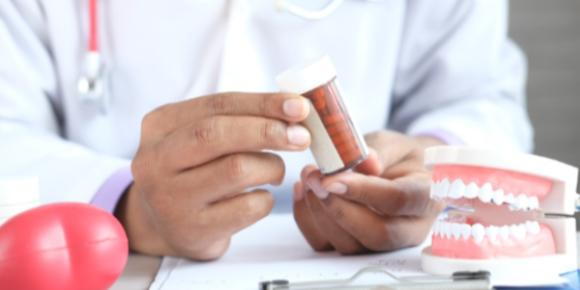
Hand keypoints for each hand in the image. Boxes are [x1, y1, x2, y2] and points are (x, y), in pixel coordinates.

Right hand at [115, 92, 310, 259]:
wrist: (165, 223)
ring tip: (275, 170)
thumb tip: (295, 108)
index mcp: (159, 125)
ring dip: (271, 166)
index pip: (217, 105)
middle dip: (267, 131)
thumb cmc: (194, 170)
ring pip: (237, 169)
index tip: (299, 105)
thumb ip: (238, 118)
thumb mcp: (200, 136)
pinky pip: (247, 207)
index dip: (263, 103)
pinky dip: (266, 199)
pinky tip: (260, 196)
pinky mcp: (193, 230)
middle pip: (218, 134)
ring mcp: (171, 198)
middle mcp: (156, 160)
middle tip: (302, 136)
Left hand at [293, 131, 444, 253]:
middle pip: (377, 234)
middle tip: (316, 180)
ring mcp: (381, 244)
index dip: (365, 191)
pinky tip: (303, 191)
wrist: (397, 173)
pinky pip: (326, 245)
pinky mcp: (354, 247)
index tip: (335, 178)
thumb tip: (366, 161)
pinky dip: (307, 220)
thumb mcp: (394, 143)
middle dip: (339, 209)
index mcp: (426, 197)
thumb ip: (380, 151)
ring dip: (320, 213)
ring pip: (350, 245)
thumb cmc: (398, 158)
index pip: (399, 201)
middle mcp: (409, 229)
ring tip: (309, 178)